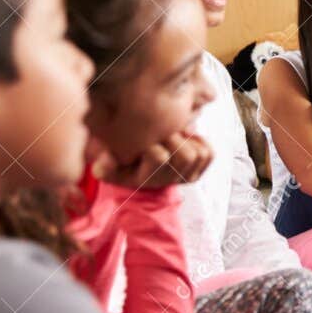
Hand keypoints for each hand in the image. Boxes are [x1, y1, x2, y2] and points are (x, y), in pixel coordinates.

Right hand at [92, 131, 212, 189]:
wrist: (141, 175)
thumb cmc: (123, 166)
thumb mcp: (107, 168)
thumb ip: (102, 165)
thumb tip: (108, 159)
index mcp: (148, 179)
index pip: (159, 156)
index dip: (152, 143)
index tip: (144, 139)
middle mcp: (171, 181)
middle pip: (185, 155)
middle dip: (173, 138)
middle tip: (162, 132)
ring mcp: (188, 178)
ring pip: (198, 154)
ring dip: (186, 140)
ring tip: (172, 134)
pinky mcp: (200, 171)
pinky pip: (208, 153)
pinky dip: (198, 142)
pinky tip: (184, 139)